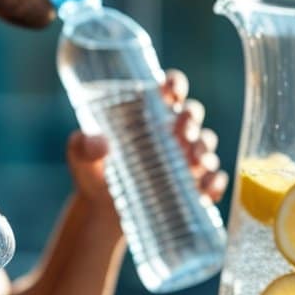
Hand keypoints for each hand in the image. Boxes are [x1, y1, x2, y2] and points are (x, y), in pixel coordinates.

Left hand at [66, 68, 228, 208]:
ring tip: (195, 161)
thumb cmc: (93, 170)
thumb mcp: (81, 156)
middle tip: (182, 132)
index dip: (175, 84)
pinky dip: (214, 182)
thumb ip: (84, 146)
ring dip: (205, 150)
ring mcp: (184, 158)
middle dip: (191, 119)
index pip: (169, 89)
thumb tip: (100, 144)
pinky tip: (206, 188)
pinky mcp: (191, 185)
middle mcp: (171, 131)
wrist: (100, 210)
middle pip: (192, 114)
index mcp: (148, 112)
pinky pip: (211, 180)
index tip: (171, 90)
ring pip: (205, 145)